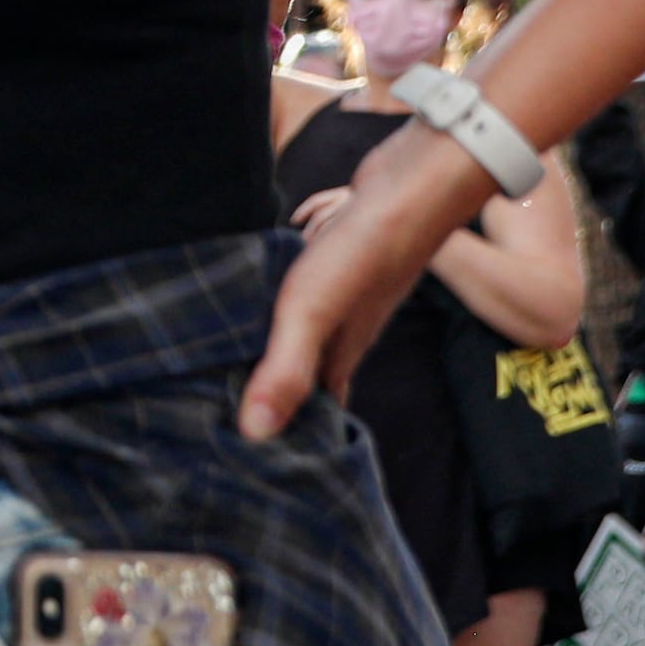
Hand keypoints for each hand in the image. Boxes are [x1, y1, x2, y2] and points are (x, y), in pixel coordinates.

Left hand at [244, 121, 486, 437]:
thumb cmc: (365, 248)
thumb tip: (254, 436)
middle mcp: (346, 331)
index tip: (257, 462)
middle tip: (230, 419)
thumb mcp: (313, 311)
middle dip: (280, 401)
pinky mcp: (337, 261)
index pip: (319, 412)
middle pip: (311, 378)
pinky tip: (253, 299)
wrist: (414, 183)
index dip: (293, 438)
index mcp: (342, 354)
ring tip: (229, 366)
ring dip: (278, 353)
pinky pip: (303, 297)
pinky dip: (279, 308)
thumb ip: (286, 369)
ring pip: (307, 338)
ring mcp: (345, 296)